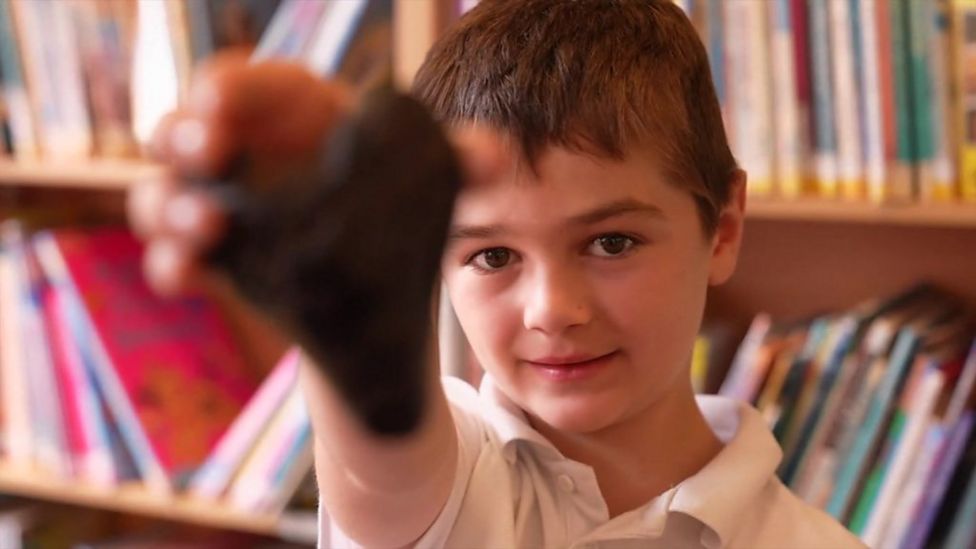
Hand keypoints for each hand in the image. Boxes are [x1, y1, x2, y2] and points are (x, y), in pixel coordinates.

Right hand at [127, 51, 505, 433]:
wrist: (380, 275)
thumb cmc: (398, 200)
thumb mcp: (428, 179)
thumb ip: (457, 160)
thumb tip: (492, 156)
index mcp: (296, 114)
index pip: (253, 85)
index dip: (230, 87)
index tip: (220, 102)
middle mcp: (247, 149)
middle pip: (191, 128)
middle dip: (185, 136)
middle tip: (204, 154)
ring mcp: (222, 202)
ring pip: (168, 190)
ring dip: (171, 206)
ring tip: (204, 228)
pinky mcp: (216, 253)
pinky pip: (175, 253)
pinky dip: (172, 263)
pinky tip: (185, 277)